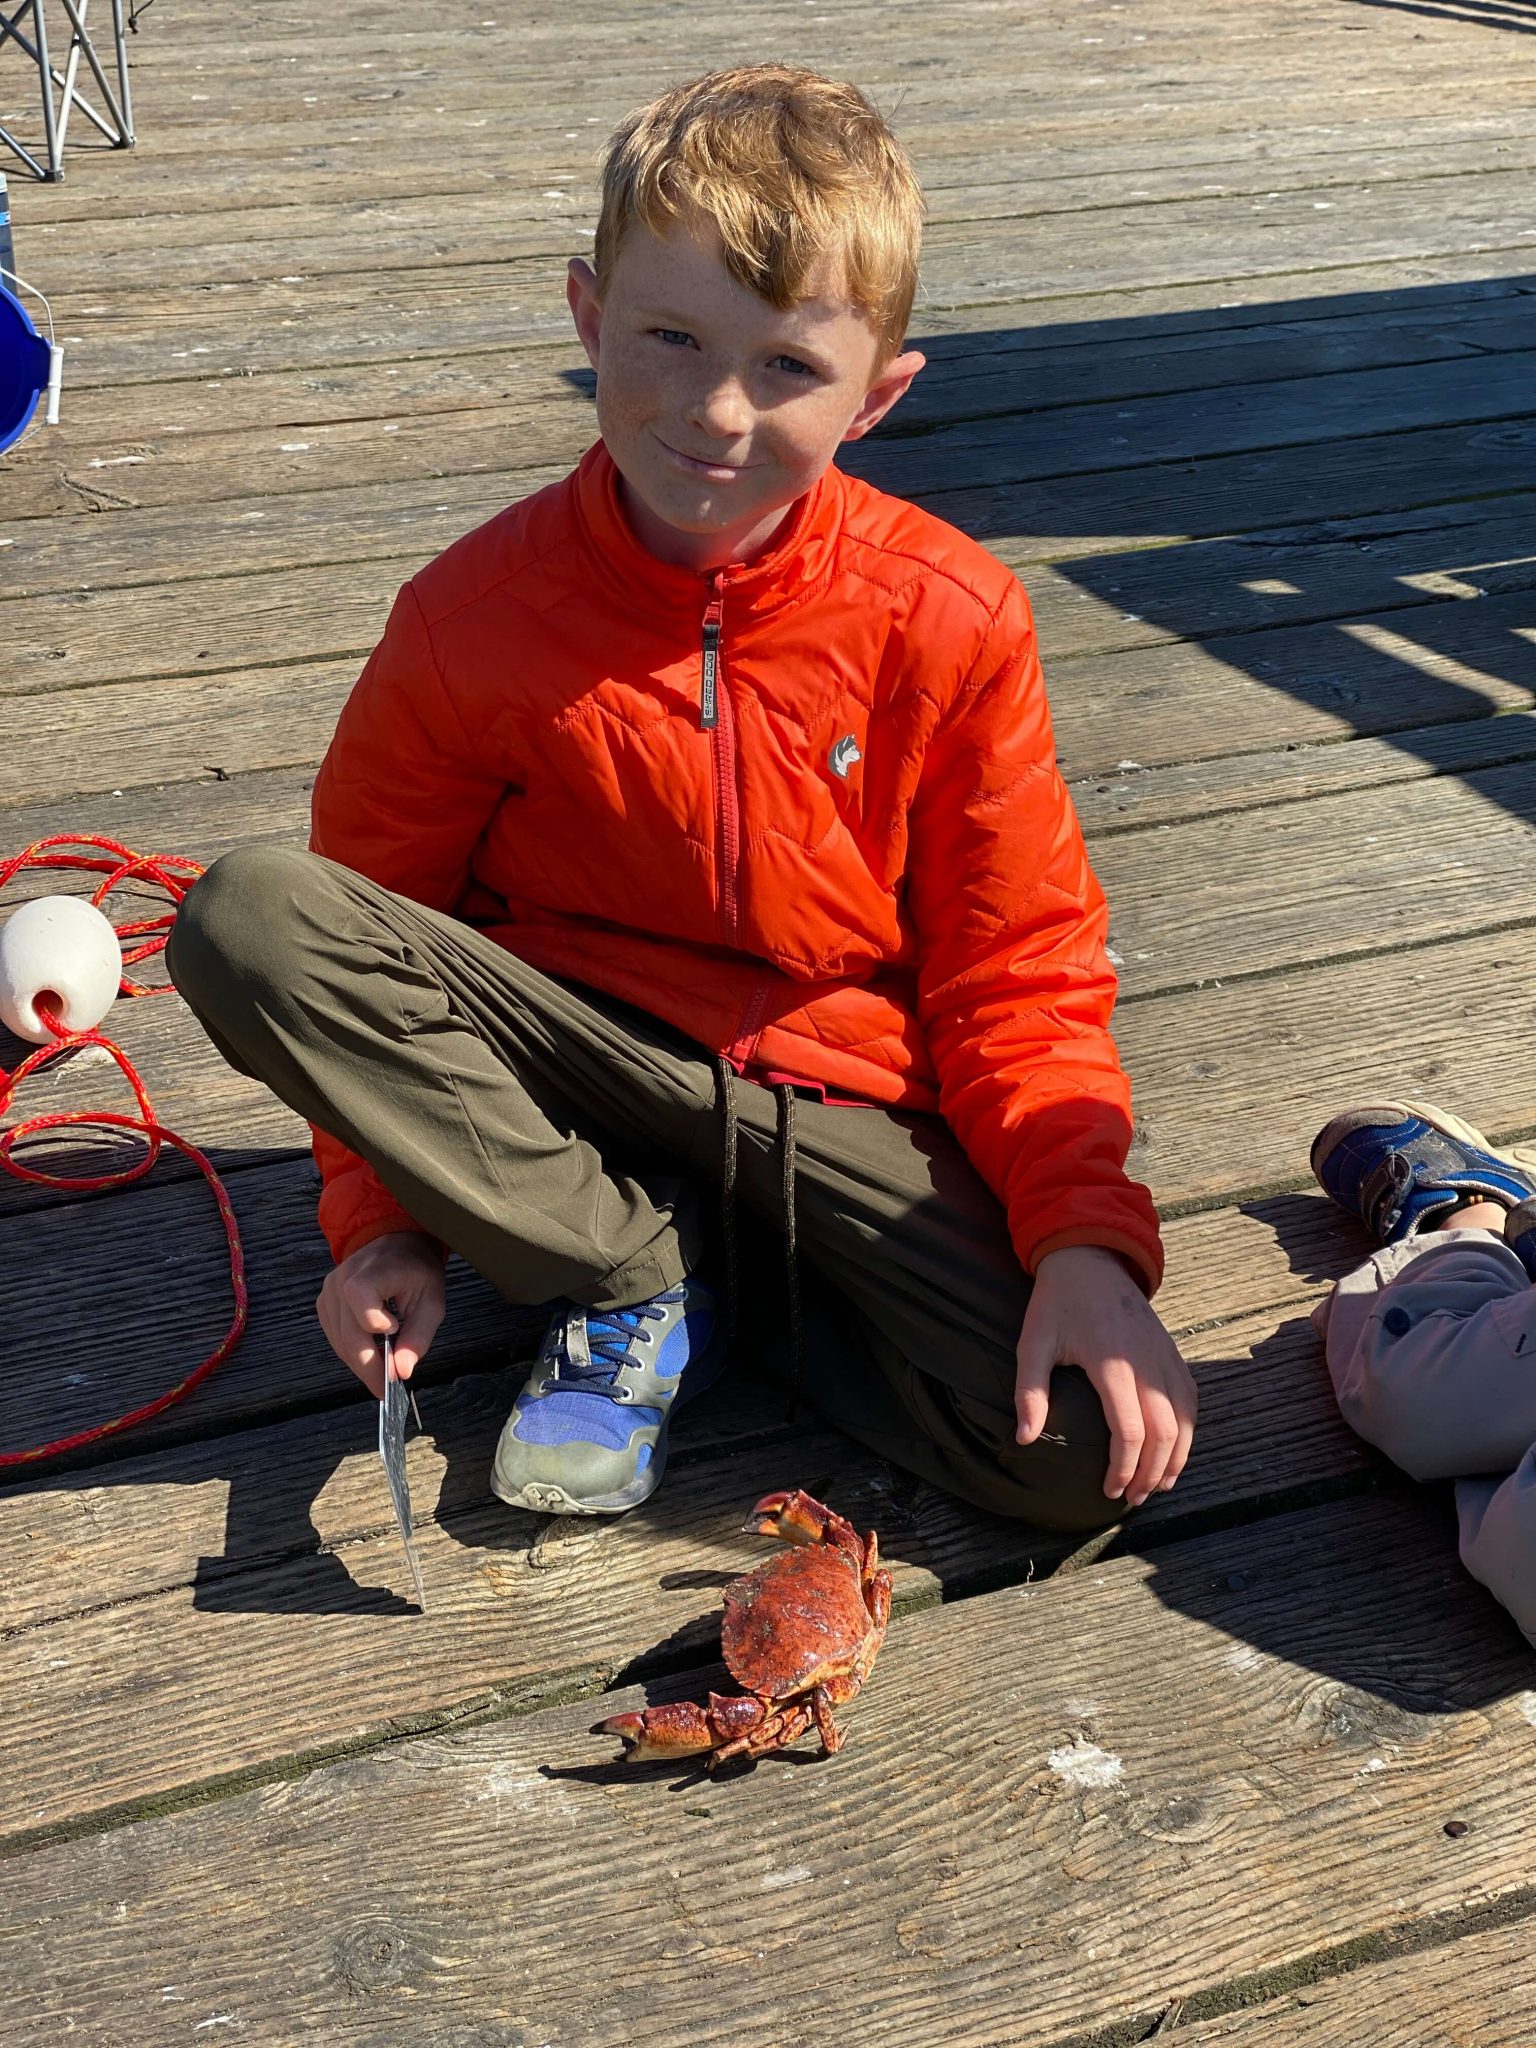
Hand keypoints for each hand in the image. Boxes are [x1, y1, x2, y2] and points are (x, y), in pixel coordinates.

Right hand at [316, 1231, 445, 1397]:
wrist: (396, 1244)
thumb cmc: (417, 1271)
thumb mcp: (431, 1301)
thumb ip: (418, 1337)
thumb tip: (402, 1372)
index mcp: (374, 1269)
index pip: (359, 1295)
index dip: (373, 1320)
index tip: (393, 1332)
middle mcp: (343, 1278)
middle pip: (349, 1333)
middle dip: (369, 1366)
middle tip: (388, 1388)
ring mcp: (330, 1290)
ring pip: (339, 1341)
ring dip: (361, 1363)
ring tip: (383, 1376)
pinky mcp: (324, 1302)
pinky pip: (335, 1337)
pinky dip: (352, 1352)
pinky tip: (371, 1357)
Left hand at [1015, 1245, 1195, 1506]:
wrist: (1090, 1259)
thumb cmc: (1056, 1304)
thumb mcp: (1033, 1342)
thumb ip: (1030, 1392)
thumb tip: (1024, 1439)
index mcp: (1111, 1362)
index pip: (1129, 1430)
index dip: (1123, 1467)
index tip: (1109, 1490)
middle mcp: (1145, 1361)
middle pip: (1163, 1432)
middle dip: (1151, 1472)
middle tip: (1132, 1498)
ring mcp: (1163, 1355)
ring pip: (1184, 1418)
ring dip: (1175, 1457)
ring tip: (1158, 1485)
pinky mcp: (1171, 1351)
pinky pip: (1189, 1397)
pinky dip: (1188, 1429)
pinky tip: (1175, 1450)